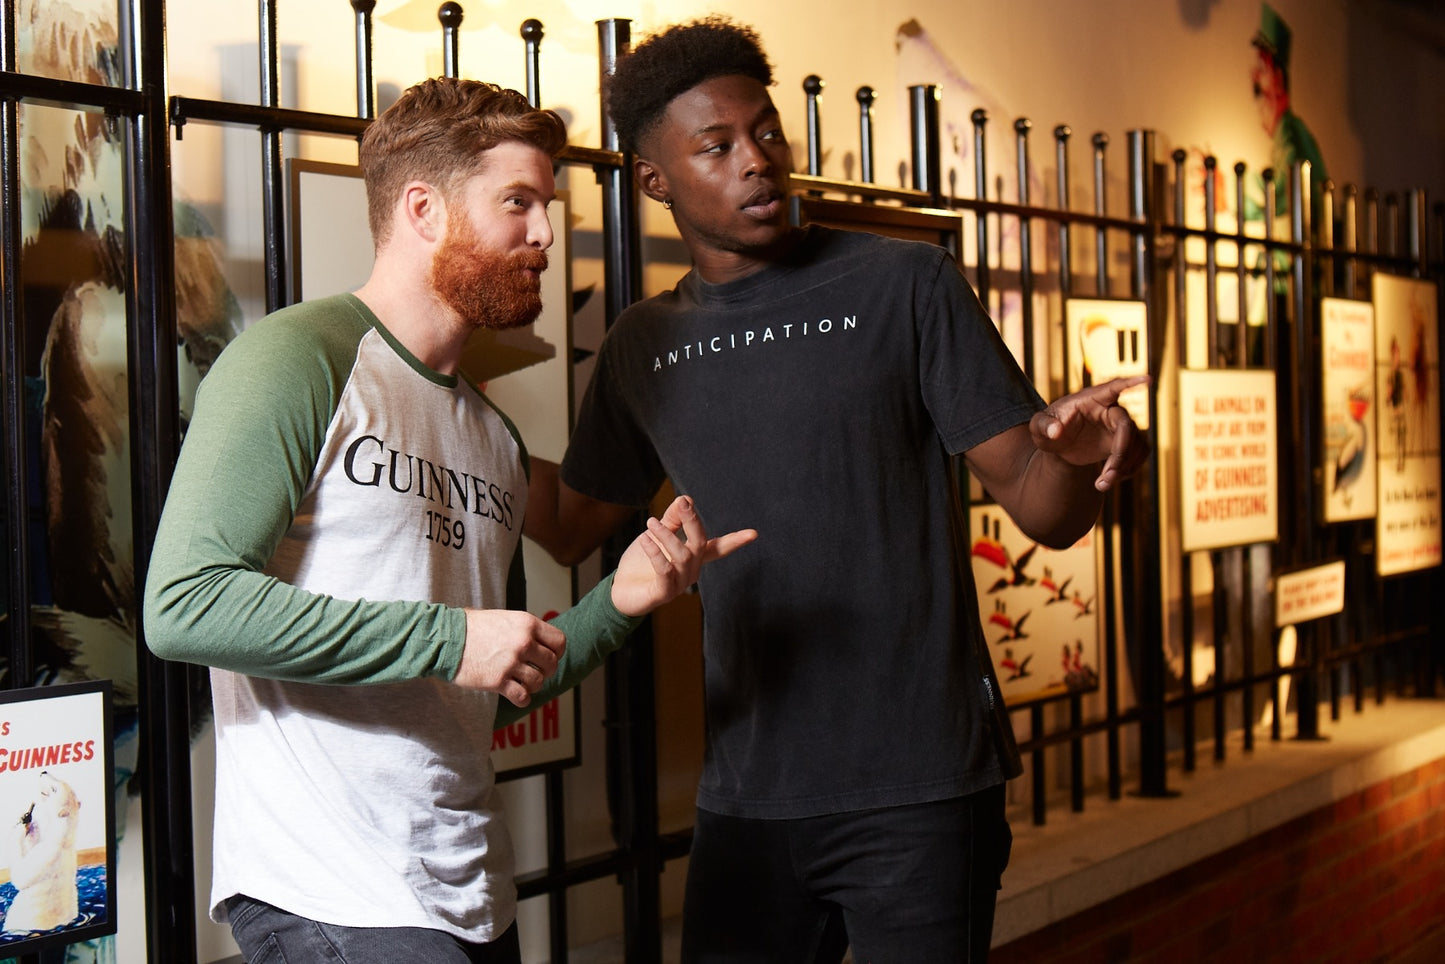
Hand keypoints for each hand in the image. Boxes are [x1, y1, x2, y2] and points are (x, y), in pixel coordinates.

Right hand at [454, 609, 566, 705]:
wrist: (445, 639)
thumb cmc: (470, 627)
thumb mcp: (502, 618)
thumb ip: (522, 629)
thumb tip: (538, 640)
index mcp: (526, 623)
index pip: (559, 641)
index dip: (557, 652)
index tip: (550, 657)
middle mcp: (523, 642)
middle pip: (551, 664)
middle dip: (546, 671)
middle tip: (537, 672)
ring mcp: (511, 662)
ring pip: (538, 682)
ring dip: (533, 685)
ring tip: (524, 683)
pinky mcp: (498, 681)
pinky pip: (522, 696)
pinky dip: (523, 699)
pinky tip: (517, 695)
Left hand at [609, 496, 757, 616]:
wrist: (620, 591)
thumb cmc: (641, 564)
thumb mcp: (656, 536)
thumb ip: (672, 520)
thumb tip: (686, 498)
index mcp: (693, 558)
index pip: (718, 548)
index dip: (735, 541)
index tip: (753, 534)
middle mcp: (691, 571)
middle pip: (699, 543)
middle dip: (692, 521)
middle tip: (683, 503)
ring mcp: (679, 584)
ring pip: (681, 555)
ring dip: (665, 536)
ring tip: (650, 522)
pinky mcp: (663, 593)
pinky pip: (664, 571)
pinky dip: (655, 553)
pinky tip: (644, 540)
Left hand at [1030, 375, 1150, 491]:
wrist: (1058, 444)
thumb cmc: (1048, 428)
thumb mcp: (1038, 426)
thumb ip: (1043, 425)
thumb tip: (1055, 431)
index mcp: (1091, 399)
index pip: (1113, 387)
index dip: (1131, 382)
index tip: (1148, 379)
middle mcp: (1110, 410)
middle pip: (1127, 427)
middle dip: (1121, 453)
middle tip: (1108, 475)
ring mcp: (1120, 426)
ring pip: (1136, 444)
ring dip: (1124, 467)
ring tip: (1102, 484)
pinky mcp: (1124, 442)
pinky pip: (1139, 454)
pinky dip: (1129, 470)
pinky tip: (1110, 480)